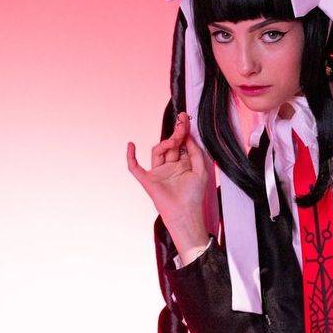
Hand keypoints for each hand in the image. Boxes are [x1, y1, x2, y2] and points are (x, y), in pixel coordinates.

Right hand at [126, 111, 210, 226]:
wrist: (185, 213)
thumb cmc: (194, 195)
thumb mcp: (201, 170)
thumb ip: (196, 153)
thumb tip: (188, 136)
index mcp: (182, 164)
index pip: (181, 144)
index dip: (182, 132)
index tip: (184, 119)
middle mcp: (169, 166)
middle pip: (169, 145)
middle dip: (175, 133)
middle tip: (181, 122)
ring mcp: (158, 172)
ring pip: (157, 151)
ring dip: (165, 144)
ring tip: (174, 141)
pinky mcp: (147, 180)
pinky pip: (135, 167)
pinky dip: (130, 157)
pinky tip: (131, 145)